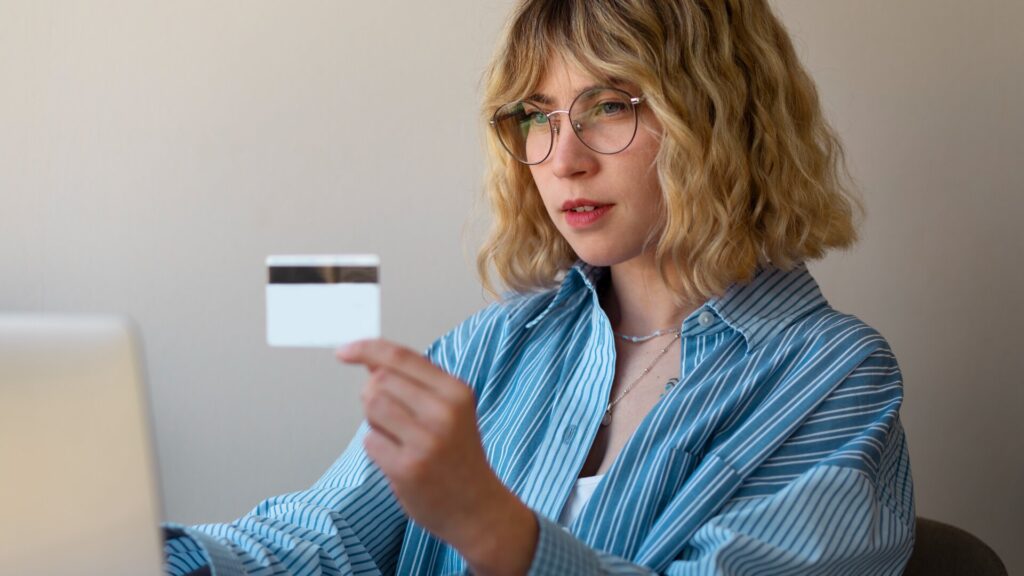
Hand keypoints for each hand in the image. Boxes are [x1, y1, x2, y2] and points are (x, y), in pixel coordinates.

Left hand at [336, 339, 536, 575]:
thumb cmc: (458, 455)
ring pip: (372, 406)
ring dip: (374, 420)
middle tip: (393, 418)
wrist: (478, 508)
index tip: (343, 352)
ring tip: (396, 437)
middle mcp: (445, 412)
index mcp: (456, 391)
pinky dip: (377, 447)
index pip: (400, 357)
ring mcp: (427, 441)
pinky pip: (370, 441)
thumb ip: (413, 383)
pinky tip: (399, 459)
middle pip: (380, 381)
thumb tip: (370, 360)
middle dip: (374, 394)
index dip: (366, 349)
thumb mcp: (449, 410)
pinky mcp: (408, 468)